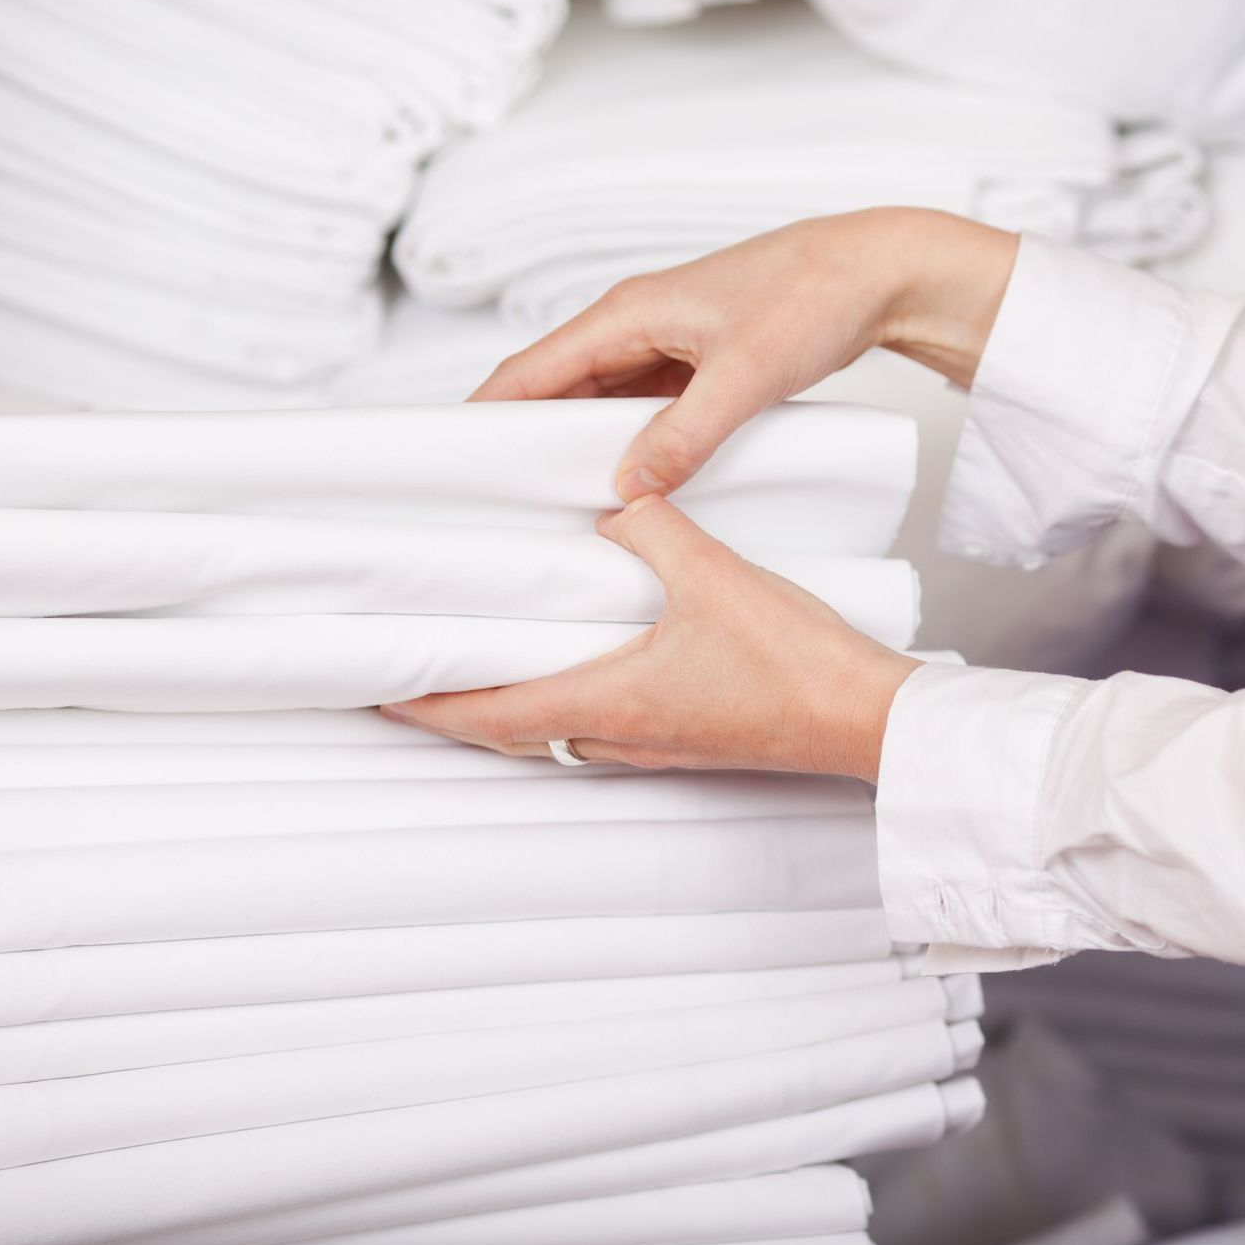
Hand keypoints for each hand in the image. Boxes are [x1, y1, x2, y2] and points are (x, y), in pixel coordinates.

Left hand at [380, 495, 920, 781]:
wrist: (866, 718)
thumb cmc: (795, 666)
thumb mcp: (713, 573)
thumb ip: (653, 527)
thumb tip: (619, 500)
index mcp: (609, 703)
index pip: (489, 713)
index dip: (427, 706)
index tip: (378, 694)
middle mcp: (622, 736)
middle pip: (514, 732)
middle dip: (458, 707)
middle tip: (415, 678)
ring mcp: (657, 745)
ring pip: (559, 732)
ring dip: (514, 705)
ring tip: (487, 664)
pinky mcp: (689, 739)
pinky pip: (605, 724)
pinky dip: (568, 700)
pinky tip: (585, 662)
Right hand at [471, 207, 1018, 501]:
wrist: (874, 273)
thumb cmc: (812, 299)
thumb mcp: (746, 376)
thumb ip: (685, 436)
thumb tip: (627, 490)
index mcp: (627, 313)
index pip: (530, 369)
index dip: (484, 414)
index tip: (449, 466)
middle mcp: (634, 325)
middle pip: (554, 389)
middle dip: (520, 442)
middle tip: (493, 505)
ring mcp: (664, 345)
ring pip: (598, 403)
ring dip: (575, 448)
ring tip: (547, 507)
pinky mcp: (694, 365)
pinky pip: (639, 409)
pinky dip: (624, 444)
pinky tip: (623, 486)